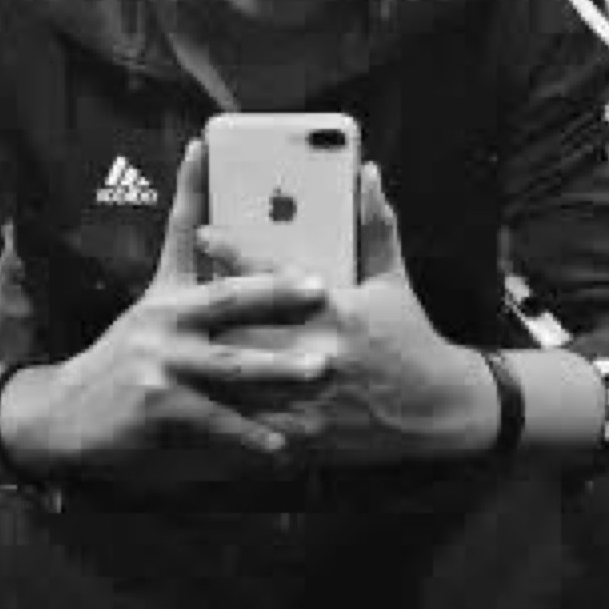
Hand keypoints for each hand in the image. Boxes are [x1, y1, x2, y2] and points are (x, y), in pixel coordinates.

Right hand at [0, 140, 332, 487]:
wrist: (66, 414)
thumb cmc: (123, 358)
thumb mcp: (151, 306)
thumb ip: (186, 261)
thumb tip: (206, 199)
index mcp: (168, 294)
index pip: (186, 233)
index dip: (195, 189)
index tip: (212, 151)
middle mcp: (162, 322)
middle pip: (225, 300)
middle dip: (276, 293)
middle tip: (322, 291)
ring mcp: (159, 364)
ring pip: (230, 366)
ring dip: (277, 369)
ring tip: (319, 369)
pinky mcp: (157, 408)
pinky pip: (215, 421)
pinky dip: (250, 435)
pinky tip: (282, 445)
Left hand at [199, 163, 497, 465]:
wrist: (437, 410)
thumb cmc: (412, 339)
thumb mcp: (394, 282)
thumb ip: (374, 228)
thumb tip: (366, 175)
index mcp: (338, 311)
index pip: (276, 277)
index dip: (235, 253)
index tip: (204, 235)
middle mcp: (320, 353)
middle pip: (246, 331)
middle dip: (206, 316)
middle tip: (171, 299)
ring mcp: (310, 398)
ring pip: (242, 383)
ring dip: (206, 368)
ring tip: (173, 351)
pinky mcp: (307, 432)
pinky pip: (254, 424)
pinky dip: (225, 414)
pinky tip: (196, 405)